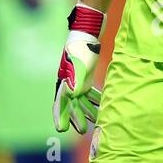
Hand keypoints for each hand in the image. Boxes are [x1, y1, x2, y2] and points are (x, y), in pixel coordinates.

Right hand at [53, 5, 103, 133]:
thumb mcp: (80, 65)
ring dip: (87, 109)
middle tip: (83, 130)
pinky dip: (95, 98)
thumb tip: (75, 96)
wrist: (86, 31)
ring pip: (81, 99)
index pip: (60, 103)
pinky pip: (90, 90)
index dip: (60, 116)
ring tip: (95, 120)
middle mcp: (68, 82)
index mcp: (64, 81)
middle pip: (71, 104)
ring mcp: (77, 79)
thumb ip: (77, 81)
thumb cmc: (81, 48)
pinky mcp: (86, 75)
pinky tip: (102, 104)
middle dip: (76, 117)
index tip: (61, 129)